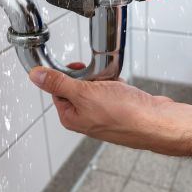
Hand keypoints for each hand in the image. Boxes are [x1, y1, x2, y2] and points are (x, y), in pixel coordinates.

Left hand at [29, 65, 191, 153]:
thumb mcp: (84, 93)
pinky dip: (117, 85)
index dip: (67, 75)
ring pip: (97, 86)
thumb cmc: (124, 114)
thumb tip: (35, 77)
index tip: (78, 69)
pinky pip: (112, 89)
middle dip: (90, 77)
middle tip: (100, 78)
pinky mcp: (119, 109)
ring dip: (105, 80)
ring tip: (115, 85)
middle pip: (78, 86)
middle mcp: (86, 117)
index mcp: (71, 117)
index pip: (58, 89)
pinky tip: (124, 89)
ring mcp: (103, 114)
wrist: (156, 122)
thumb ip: (58, 83)